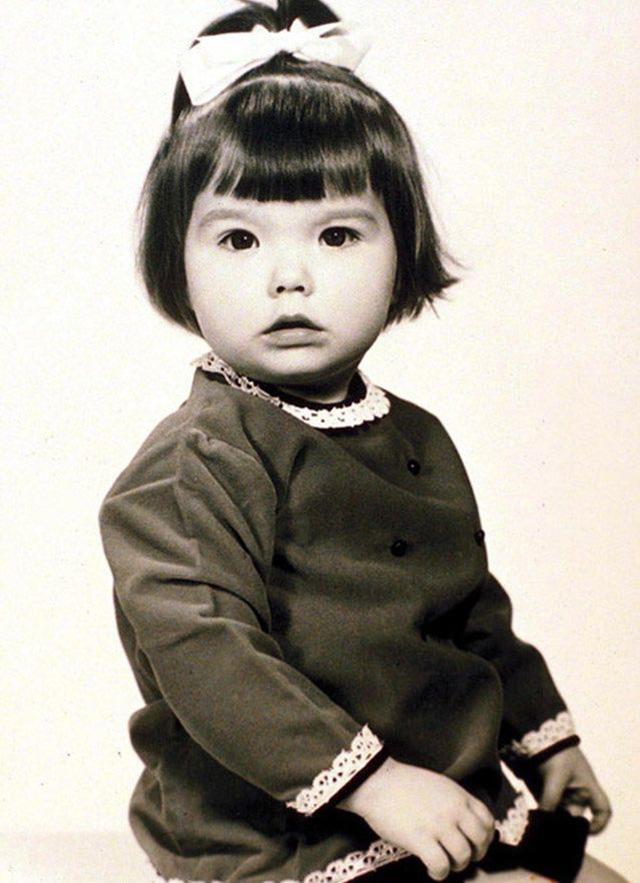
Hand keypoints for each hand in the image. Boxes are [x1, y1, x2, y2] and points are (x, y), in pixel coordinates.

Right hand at [337, 757, 494, 880]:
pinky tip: (431, 869)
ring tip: (444, 863)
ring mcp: (438, 825)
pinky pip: (441, 866)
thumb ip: (455, 802)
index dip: (485, 838)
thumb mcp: (438, 785)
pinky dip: (439, 873)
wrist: (377, 782)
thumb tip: (465, 825)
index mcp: (458, 795)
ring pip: (463, 856)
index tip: (475, 844)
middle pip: (480, 841)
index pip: (488, 821)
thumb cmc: (404, 784)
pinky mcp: (420, 839)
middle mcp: (453, 810)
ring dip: (456, 865)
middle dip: (475, 854)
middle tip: (460, 857)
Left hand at [537, 745, 611, 833]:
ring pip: (560, 811)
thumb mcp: (556, 778)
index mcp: (587, 788)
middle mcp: (578, 791)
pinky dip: (543, 808)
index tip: (586, 829)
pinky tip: (535, 811)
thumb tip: (544, 820)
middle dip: (565, 822)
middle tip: (552, 826)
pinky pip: (548, 804)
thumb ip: (551, 801)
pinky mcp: (550, 787)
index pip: (602, 810)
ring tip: (541, 816)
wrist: (540, 734)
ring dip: (551, 815)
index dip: (599, 823)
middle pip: (575, 816)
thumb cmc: (557, 753)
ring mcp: (564, 789)